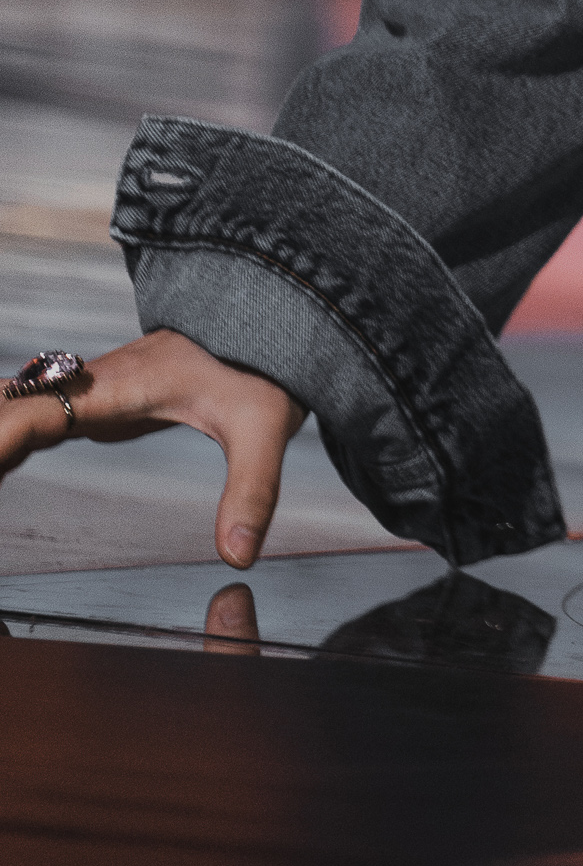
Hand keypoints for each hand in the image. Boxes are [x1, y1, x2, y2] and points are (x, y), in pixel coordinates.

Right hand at [0, 330, 304, 567]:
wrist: (272, 310)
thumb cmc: (264, 363)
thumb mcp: (265, 425)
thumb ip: (253, 487)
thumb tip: (239, 555)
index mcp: (118, 387)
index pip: (40, 412)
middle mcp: (92, 384)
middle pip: (8, 410)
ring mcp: (88, 391)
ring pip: (12, 411)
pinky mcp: (92, 403)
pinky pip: (28, 420)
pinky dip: (0, 441)